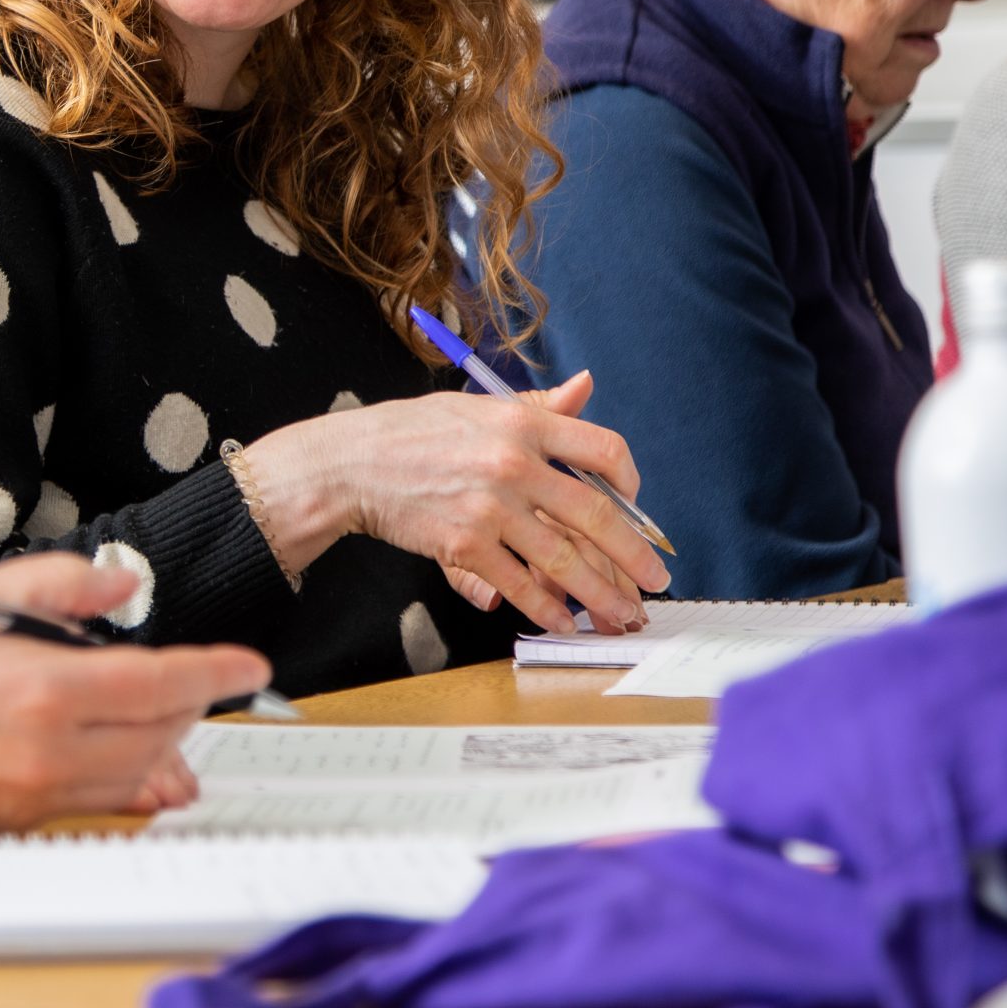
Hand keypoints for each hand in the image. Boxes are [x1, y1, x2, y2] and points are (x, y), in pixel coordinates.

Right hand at [0, 553, 269, 832]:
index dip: (217, 671)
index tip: (251, 664)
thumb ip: (62, 583)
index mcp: (49, 688)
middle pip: (162, 733)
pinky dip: (132, 783)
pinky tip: (141, 768)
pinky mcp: (26, 823)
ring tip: (172, 718)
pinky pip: (102, 806)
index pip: (164, 682)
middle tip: (198, 680)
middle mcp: (54, 750)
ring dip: (167, 744)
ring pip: (140, 776)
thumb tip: (125, 585)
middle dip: (192, 704)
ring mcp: (41, 796)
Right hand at [246, 370, 668, 634]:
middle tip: (656, 579)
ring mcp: (490, 508)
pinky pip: (518, 585)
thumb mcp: (478, 407)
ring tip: (623, 614)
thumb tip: (585, 387)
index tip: (634, 503)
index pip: (603, 449)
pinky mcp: (464, 546)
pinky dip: (545, 608)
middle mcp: (513, 463)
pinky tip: (562, 620)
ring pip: (564, 559)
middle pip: (596, 514)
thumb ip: (537, 406)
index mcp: (522, 423)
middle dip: (634, 555)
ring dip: (601, 594)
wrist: (350, 464)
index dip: (631, 481)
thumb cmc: (413, 433)